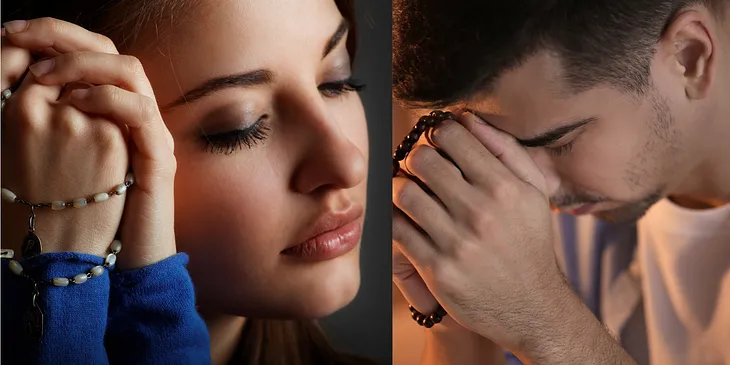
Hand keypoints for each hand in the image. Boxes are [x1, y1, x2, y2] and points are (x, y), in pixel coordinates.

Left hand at [2, 18, 176, 268]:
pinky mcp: (157, 157)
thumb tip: (21, 89)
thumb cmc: (88, 215)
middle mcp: (138, 115)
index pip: (93, 53)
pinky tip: (73, 104)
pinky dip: (105, 98)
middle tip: (19, 37)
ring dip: (82, 64)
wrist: (126, 259)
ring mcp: (151, 134)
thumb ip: (55, 123)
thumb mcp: (64, 159)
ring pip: (129, 71)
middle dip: (62, 36)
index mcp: (116, 112)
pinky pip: (138, 111)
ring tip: (43, 75)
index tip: (10, 34)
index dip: (54, 35)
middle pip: (111, 52)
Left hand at [392, 111, 565, 353]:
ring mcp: (457, 242)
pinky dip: (396, 220)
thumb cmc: (530, 242)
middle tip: (420, 169)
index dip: (437, 134)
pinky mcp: (437, 269)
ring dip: (401, 189)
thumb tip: (467, 117)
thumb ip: (505, 150)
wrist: (532, 307)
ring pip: (404, 194)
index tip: (437, 144)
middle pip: (421, 161)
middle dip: (416, 159)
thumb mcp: (534, 192)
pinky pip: (398, 231)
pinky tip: (408, 220)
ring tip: (412, 194)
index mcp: (504, 187)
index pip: (452, 136)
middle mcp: (480, 212)